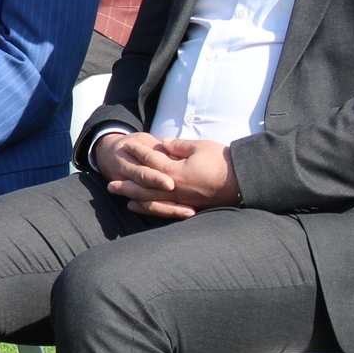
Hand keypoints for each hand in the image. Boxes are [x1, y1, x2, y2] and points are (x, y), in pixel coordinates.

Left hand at [93, 133, 238, 218]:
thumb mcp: (200, 147)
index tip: (127, 146)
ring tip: (119, 194)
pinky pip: (163, 209)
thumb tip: (164, 143)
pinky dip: (148, 208)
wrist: (243, 182)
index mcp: (176, 171)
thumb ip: (179, 146)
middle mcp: (174, 188)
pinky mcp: (189, 206)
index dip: (139, 152)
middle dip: (127, 183)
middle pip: (144, 185)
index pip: (152, 160)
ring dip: (133, 196)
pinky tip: (138, 207)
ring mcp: (180, 199)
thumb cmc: (223, 162)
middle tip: (110, 183)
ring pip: (150, 199)